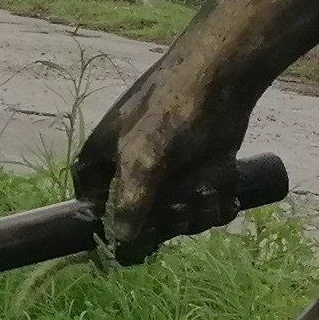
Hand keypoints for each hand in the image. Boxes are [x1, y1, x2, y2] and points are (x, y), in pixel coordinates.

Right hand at [73, 54, 249, 263]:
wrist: (223, 78)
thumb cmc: (171, 110)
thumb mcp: (142, 156)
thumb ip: (130, 201)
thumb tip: (123, 241)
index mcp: (99, 166)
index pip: (93, 213)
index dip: (115, 231)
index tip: (140, 237)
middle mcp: (129, 175)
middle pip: (142, 226)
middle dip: (169, 219)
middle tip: (182, 203)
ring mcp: (165, 179)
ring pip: (177, 219)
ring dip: (198, 208)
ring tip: (209, 183)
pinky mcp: (196, 177)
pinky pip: (202, 210)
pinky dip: (216, 204)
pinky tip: (225, 190)